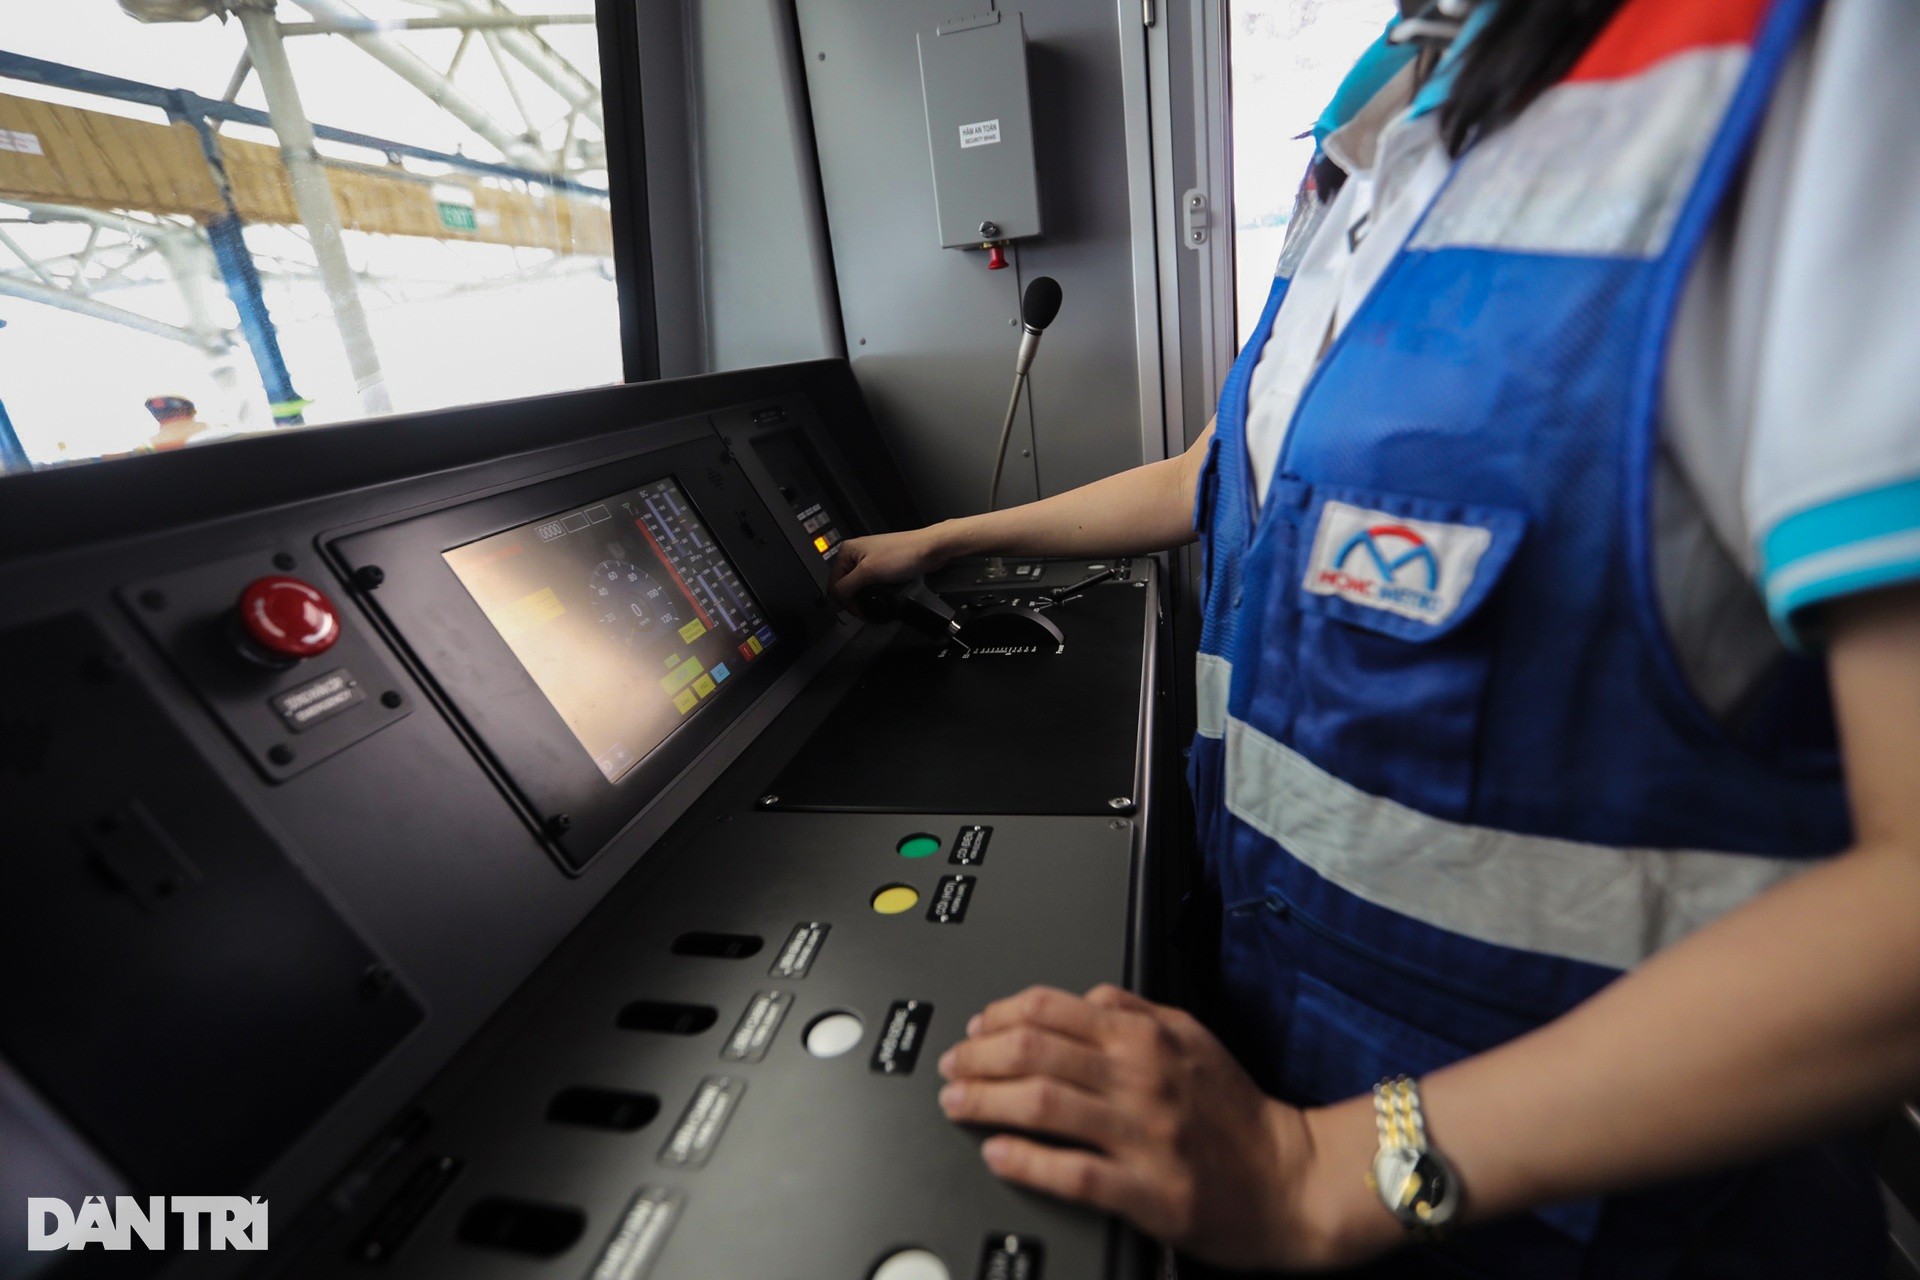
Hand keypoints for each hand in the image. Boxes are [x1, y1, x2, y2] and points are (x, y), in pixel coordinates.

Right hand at [827, 525, 951, 608]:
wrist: (928, 549)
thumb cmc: (901, 555)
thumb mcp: (868, 572)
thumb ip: (846, 587)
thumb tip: (833, 602)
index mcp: (846, 551)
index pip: (834, 583)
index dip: (843, 601)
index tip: (858, 612)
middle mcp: (855, 554)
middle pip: (845, 586)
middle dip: (854, 601)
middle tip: (866, 612)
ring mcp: (868, 560)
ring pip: (858, 586)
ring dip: (863, 598)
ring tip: (874, 606)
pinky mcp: (880, 566)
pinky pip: (870, 584)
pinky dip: (873, 593)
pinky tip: (880, 598)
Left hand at [936, 984, 1357, 1270]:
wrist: (1291, 1179)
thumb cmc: (1238, 1113)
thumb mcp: (1192, 1037)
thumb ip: (1135, 1011)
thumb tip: (1088, 995)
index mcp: (1146, 1039)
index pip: (1051, 1009)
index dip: (998, 1016)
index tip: (974, 1030)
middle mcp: (1139, 1079)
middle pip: (1035, 1052)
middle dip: (978, 1058)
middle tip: (952, 1069)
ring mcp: (1141, 1136)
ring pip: (1043, 1105)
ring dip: (987, 1102)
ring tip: (958, 1104)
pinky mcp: (1145, 1191)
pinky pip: (1072, 1172)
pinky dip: (1026, 1160)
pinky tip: (998, 1154)